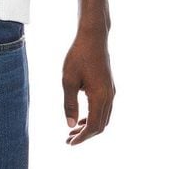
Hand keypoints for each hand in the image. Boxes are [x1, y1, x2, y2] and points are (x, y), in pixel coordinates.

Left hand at [62, 29, 114, 144]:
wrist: (93, 37)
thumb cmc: (78, 56)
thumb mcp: (68, 80)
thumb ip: (70, 104)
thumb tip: (71, 125)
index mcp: (100, 97)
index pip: (93, 126)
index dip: (82, 137)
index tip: (69, 142)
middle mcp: (109, 96)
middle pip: (100, 125)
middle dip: (85, 134)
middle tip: (68, 138)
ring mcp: (111, 91)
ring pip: (103, 117)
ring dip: (90, 126)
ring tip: (73, 129)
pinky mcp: (109, 86)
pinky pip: (104, 109)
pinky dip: (94, 116)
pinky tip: (82, 116)